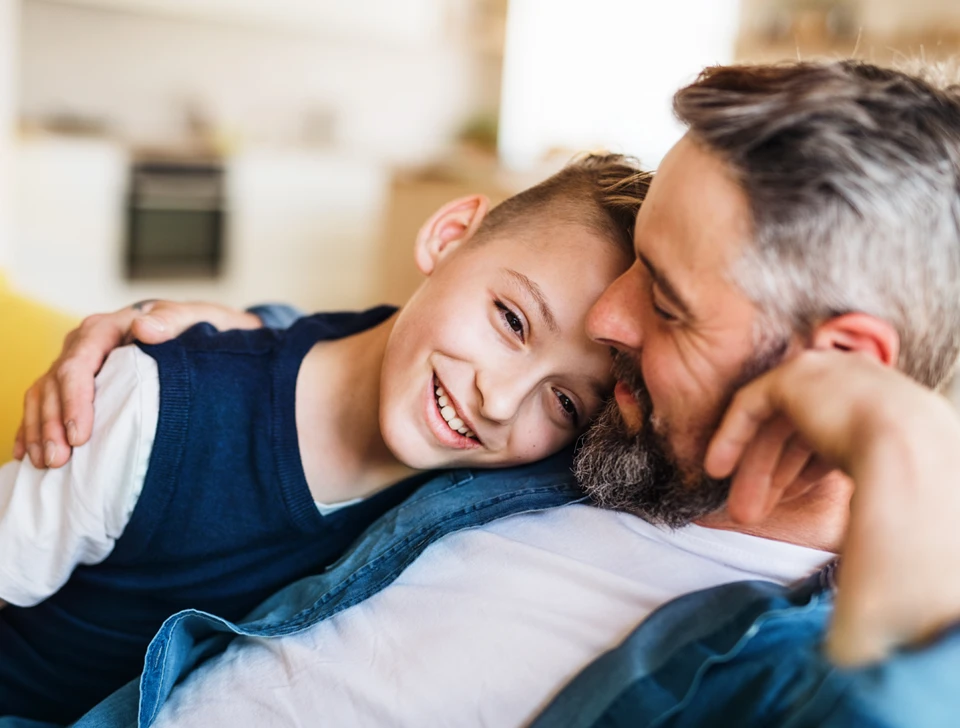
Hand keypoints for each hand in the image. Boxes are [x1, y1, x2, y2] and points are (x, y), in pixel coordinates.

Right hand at [14, 300, 260, 468]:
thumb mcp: (194, 319)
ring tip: (45, 463)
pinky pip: (43, 404)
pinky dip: (33, 428)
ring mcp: (77, 364)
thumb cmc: (197, 327)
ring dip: (40, 430)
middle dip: (52, 423)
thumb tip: (144, 327)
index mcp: (108, 328)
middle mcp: (84, 344)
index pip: (79, 363)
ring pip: (43, 396)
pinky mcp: (76, 385)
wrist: (200, 331)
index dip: (75, 400)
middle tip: (58, 460)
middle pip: (55, 383)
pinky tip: (27, 454)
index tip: (80, 435)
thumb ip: (172, 320)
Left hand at [705, 350, 959, 665]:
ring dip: (754, 468)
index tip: (791, 500)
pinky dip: (732, 436)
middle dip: (773, 475)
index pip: (835, 435)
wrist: (911, 451)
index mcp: (886, 404)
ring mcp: (825, 373)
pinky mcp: (793, 375)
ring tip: (740, 514)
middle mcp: (856, 382)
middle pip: (800, 431)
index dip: (806, 469)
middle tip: (751, 515)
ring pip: (776, 425)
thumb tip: (875, 551)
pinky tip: (717, 470)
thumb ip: (874, 489)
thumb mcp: (891, 484)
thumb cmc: (914, 485)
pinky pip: (751, 404)